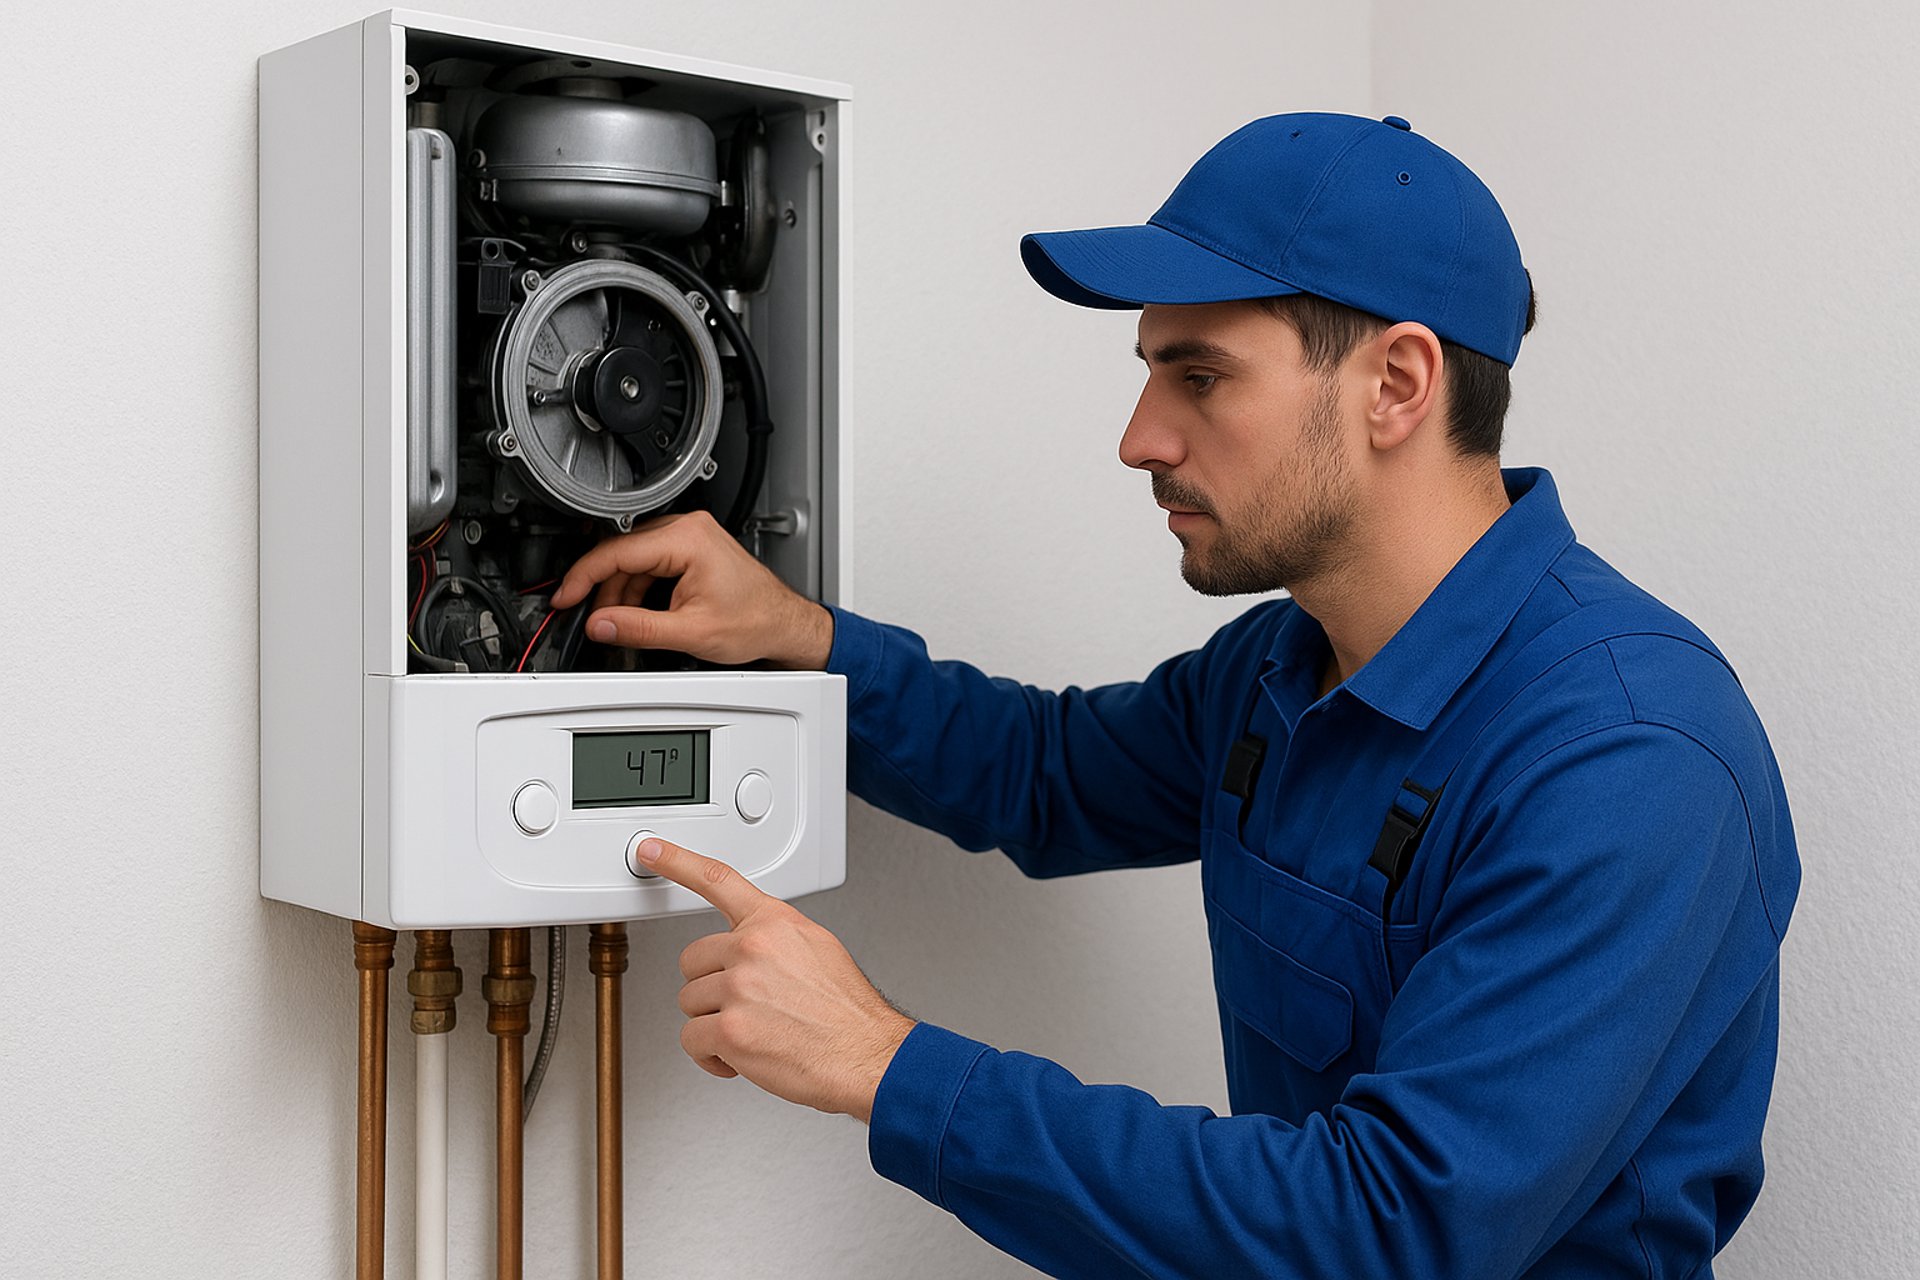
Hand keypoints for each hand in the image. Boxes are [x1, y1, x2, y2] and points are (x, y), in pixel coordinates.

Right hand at [550, 510, 833, 667]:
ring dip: (619, 591)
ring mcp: (690, 535)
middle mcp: (688, 528)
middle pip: (622, 552)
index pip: (617, 552)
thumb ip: (639, 628)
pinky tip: (634, 612)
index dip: (583, 577)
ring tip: (617, 623)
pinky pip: (649, 562)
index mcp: (688, 539)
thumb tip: (600, 625)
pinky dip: (637, 588)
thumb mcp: (691, 632)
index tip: (565, 597)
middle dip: (601, 588)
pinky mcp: (691, 547)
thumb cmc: (755, 621)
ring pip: (633, 558)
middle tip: (587, 616)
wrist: (783, 622)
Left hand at [636, 836, 915, 1122]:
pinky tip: (741, 1057)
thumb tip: (750, 943)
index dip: (677, 861)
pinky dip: (711, 1056)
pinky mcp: (729, 1028)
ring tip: (754, 1031)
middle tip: (744, 1004)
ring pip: (690, 1003)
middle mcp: (753, 947)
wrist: (865, 1054)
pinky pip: (692, 1040)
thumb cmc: (846, 1012)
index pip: (718, 879)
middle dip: (710, 986)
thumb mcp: (817, 949)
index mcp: (774, 923)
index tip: (650, 851)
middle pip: (691, 960)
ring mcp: (739, 987)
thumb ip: (776, 938)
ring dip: (713, 1023)